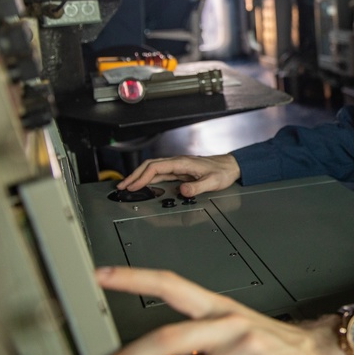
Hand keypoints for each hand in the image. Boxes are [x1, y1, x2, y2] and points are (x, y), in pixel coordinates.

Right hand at [117, 154, 240, 196]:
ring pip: (153, 169)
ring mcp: (177, 166)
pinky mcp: (179, 171)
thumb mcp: (213, 181)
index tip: (134, 186)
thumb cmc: (223, 171)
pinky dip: (148, 179)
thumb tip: (183, 191)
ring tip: (127, 186)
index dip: (143, 176)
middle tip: (122, 186)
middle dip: (134, 176)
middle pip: (150, 166)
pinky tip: (143, 185)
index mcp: (183, 163)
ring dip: (139, 177)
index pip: (157, 167)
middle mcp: (178, 162)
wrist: (230, 166)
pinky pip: (159, 174)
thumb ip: (198, 187)